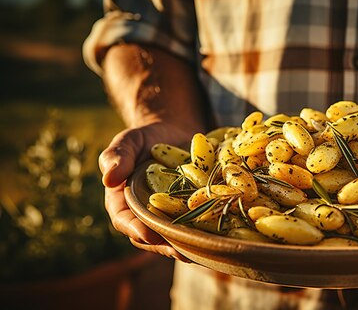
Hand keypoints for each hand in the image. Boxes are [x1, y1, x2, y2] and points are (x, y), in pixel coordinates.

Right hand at [99, 122, 197, 261]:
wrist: (173, 132)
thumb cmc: (145, 138)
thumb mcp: (129, 141)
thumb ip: (117, 156)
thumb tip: (108, 179)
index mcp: (124, 203)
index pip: (125, 221)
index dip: (135, 230)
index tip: (147, 234)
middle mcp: (147, 215)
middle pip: (152, 237)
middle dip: (166, 246)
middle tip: (179, 252)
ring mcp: (171, 216)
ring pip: (177, 236)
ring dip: (189, 245)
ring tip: (202, 251)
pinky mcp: (192, 211)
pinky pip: (199, 223)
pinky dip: (209, 229)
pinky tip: (222, 234)